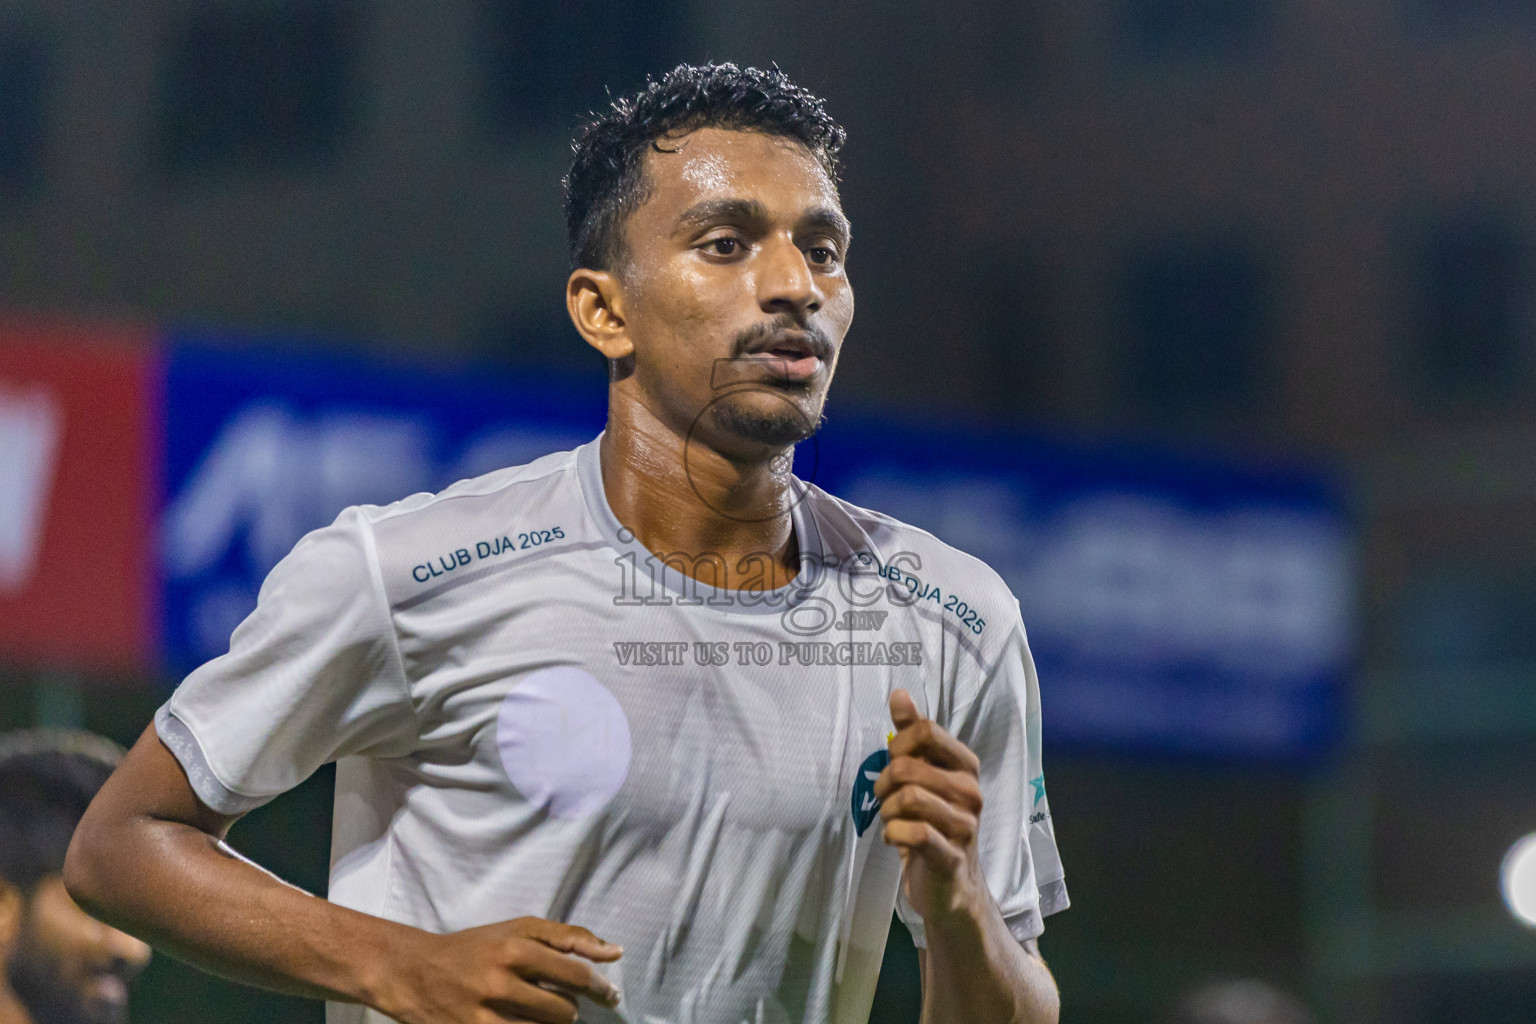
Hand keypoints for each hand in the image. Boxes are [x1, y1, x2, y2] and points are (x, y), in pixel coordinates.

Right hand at [382, 916, 620, 1023]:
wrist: (413, 971)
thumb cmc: (476, 947)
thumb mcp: (519, 928)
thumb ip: (569, 937)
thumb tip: (615, 952)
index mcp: (513, 948)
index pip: (575, 975)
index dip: (601, 988)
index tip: (611, 995)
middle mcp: (498, 982)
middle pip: (564, 1011)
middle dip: (569, 1009)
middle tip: (559, 1002)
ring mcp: (482, 1015)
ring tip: (538, 1012)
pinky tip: (523, 1022)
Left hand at [874, 689, 986, 924]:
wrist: (950, 887)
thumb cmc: (933, 823)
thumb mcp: (922, 775)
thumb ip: (911, 735)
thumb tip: (899, 695)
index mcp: (965, 766)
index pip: (926, 730)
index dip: (897, 745)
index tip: (892, 763)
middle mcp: (971, 791)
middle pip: (908, 766)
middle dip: (884, 784)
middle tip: (886, 800)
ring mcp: (965, 825)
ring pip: (907, 798)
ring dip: (887, 811)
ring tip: (892, 820)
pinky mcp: (951, 856)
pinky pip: (913, 832)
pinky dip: (893, 834)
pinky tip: (896, 839)